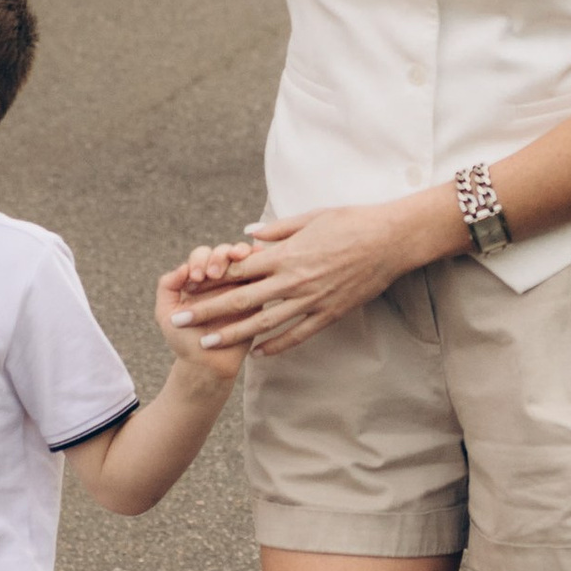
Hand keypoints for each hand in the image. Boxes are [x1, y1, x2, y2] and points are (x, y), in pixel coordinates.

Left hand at [156, 245, 253, 374]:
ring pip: (243, 259)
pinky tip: (255, 261)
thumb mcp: (166, 312)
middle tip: (214, 273)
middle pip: (223, 252)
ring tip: (237, 258)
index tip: (197, 278)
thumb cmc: (183, 340)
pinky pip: (260, 276)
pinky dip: (259, 262)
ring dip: (240, 253)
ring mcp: (239, 286)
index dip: (200, 260)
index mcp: (198, 278)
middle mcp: (218, 278)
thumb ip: (167, 287)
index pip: (202, 255)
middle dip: (219, 256)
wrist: (206, 366)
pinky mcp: (256, 296)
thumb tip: (183, 266)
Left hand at [176, 203, 412, 358]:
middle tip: (180, 321)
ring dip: (233, 334)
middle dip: (207, 312)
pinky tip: (259, 353)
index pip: (238, 272)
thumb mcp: (310, 217)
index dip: (209, 281)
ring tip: (208, 344)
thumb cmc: (351, 222)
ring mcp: (311, 300)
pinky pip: (297, 333)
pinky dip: (276, 345)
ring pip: (264, 323)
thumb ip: (276, 230)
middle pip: (241, 301)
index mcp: (285, 254)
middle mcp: (293, 280)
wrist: (390, 241)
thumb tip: (247, 236)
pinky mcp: (329, 314)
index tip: (186, 289)